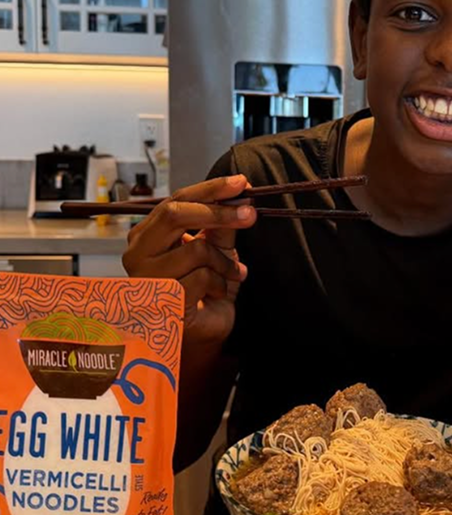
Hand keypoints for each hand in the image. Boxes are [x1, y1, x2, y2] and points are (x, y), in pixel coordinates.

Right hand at [122, 175, 256, 345]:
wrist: (203, 331)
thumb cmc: (203, 289)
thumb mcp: (215, 248)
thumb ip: (220, 223)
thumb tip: (237, 195)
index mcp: (147, 234)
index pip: (176, 200)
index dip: (210, 189)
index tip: (240, 183)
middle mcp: (138, 253)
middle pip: (176, 215)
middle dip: (219, 212)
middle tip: (249, 214)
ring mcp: (145, 278)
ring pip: (195, 248)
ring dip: (224, 261)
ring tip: (231, 273)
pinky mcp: (160, 301)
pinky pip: (201, 277)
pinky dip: (220, 283)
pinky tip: (217, 293)